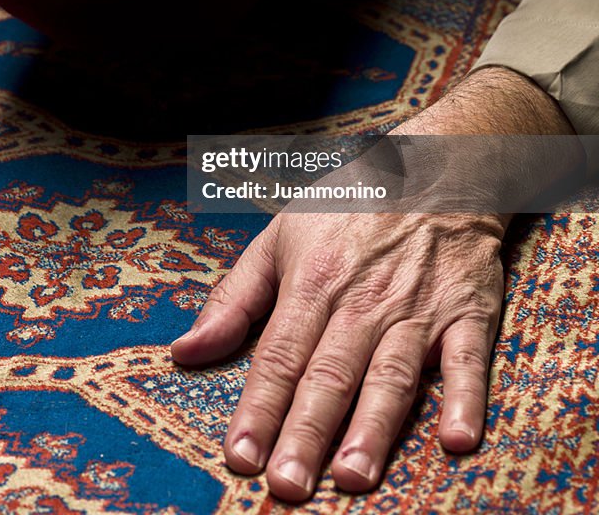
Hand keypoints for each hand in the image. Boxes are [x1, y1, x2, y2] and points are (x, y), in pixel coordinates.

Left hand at [172, 67, 579, 499]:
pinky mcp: (467, 313)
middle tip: (287, 487)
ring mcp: (416, 309)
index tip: (240, 457)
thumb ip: (233, 299)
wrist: (433, 168)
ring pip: (391, 376)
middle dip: (306, 433)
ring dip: (373, 429)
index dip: (259, 408)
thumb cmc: (348, 206)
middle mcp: (362, 301)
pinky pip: (466, 362)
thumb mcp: (278, 237)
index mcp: (312, 281)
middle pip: (329, 374)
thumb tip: (185, 352)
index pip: (279, 356)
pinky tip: (457, 441)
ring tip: (353, 476)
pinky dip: (464, 400)